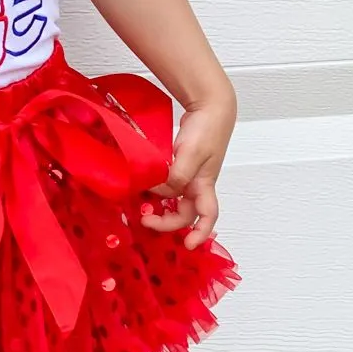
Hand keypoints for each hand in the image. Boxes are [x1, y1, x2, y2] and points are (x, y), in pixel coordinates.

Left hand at [140, 92, 236, 250]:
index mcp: (204, 184)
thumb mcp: (191, 154)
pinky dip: (156, 189)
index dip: (200, 233)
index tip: (189, 245)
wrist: (210, 106)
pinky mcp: (179, 164)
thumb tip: (159, 192)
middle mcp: (196, 184)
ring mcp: (188, 174)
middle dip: (166, 221)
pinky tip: (143, 187)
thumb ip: (176, 176)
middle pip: (184, 213)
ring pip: (173, 199)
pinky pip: (167, 183)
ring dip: (159, 206)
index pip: (207, 216)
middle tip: (145, 219)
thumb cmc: (207, 130)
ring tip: (141, 206)